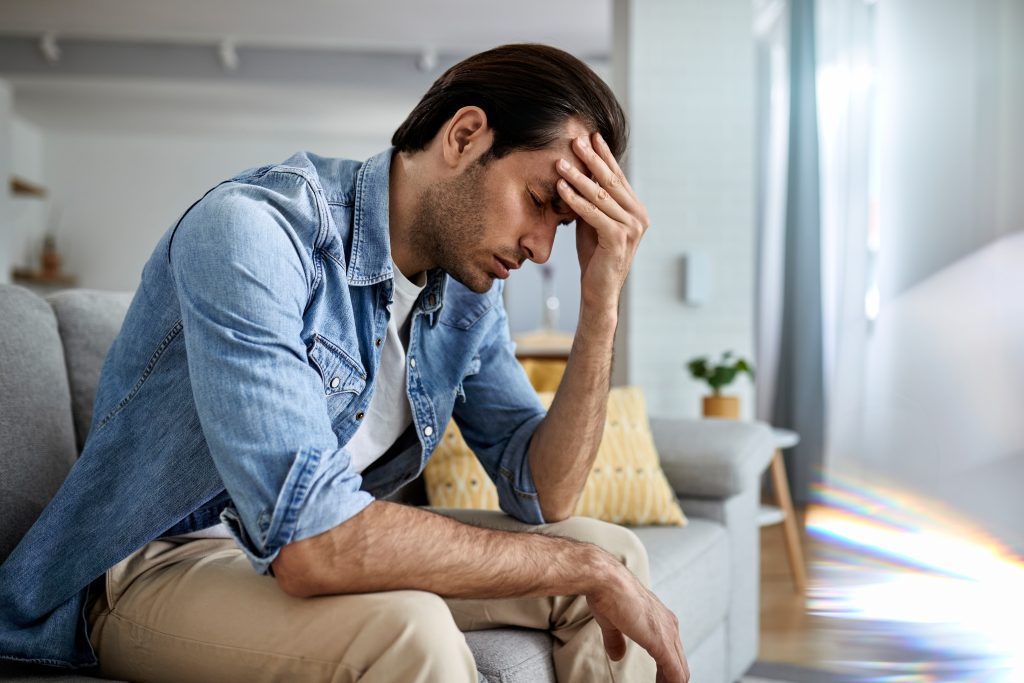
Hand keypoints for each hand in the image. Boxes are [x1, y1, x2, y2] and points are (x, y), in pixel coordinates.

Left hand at [555, 132, 648, 311]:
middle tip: (576, 139)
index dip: (604, 156)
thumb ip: (593, 201)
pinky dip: (575, 199)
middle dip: (592, 159)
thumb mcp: (594, 221)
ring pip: (600, 195)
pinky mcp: (618, 239)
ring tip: (560, 162)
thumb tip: (578, 173)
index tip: (592, 135)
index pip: (617, 177)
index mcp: (636, 209)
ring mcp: (631, 228)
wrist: (599, 291)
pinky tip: (561, 188)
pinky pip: (592, 213)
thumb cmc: (595, 256)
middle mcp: (638, 216)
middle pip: (611, 181)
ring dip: (578, 176)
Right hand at [586, 568, 689, 682]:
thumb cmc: (608, 593)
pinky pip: (675, 672)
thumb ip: (616, 640)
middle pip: (680, 662)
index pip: (672, 650)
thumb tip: (617, 655)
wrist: (606, 581)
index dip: (667, 669)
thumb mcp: (612, 622)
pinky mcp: (662, 643)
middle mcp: (669, 624)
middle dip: (671, 679)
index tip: (659, 681)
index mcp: (659, 618)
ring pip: (680, 669)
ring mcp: (668, 634)